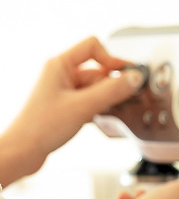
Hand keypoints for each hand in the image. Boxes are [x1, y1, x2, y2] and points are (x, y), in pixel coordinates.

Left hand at [3, 37, 143, 177]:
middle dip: (113, 85)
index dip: (112, 59)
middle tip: (126, 99)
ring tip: (110, 113)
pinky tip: (102, 120)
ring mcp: (64, 91)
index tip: (128, 75)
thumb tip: (134, 78)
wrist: (24, 151)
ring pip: (96, 88)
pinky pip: (91, 101)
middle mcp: (61, 75)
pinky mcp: (67, 106)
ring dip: (107, 99)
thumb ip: (112, 91)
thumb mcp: (83, 106)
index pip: (92, 47)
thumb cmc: (41, 127)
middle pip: (98, 71)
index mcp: (60, 65)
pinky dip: (100, 109)